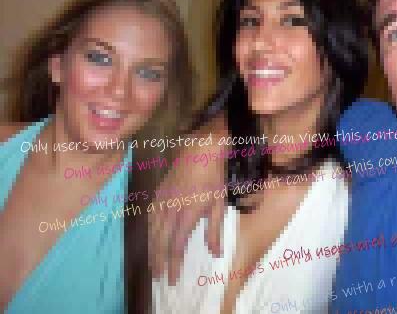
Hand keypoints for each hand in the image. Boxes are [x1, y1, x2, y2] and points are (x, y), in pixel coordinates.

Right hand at [149, 117, 227, 283]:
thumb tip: (215, 253)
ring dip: (152, 249)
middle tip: (159, 277)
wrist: (202, 147)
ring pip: (152, 229)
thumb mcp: (219, 202)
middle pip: (161, 240)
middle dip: (159, 260)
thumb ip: (214, 229)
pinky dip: (149, 231)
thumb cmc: (215, 175)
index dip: (173, 263)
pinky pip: (150, 216)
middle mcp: (171, 207)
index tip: (172, 278)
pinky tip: (150, 239)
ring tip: (153, 264)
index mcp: (187, 211)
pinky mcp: (159, 192)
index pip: (176, 244)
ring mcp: (162, 199)